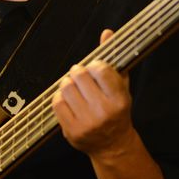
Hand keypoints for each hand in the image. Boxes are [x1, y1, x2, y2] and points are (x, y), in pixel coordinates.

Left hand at [52, 29, 136, 156]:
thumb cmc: (117, 111)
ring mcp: (87, 123)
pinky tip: (68, 100)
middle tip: (80, 76)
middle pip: (79, 76)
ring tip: (74, 88)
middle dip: (78, 72)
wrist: (113, 145)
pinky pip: (57, 103)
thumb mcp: (121, 87)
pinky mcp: (71, 131)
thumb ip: (113, 60)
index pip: (100, 69)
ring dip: (67, 84)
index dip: (94, 65)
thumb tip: (107, 33)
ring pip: (65, 88)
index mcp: (119, 99)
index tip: (95, 69)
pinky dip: (59, 97)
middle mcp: (104, 111)